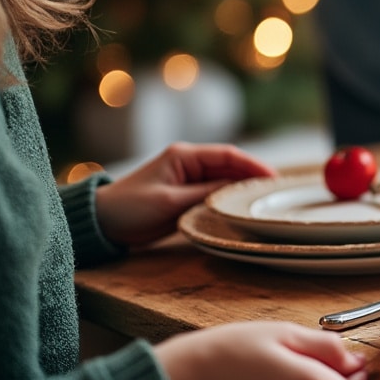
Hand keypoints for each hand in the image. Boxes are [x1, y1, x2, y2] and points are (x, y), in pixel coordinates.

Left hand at [95, 143, 274, 247]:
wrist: (102, 223)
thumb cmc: (130, 208)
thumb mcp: (170, 202)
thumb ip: (205, 194)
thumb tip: (237, 191)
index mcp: (184, 156)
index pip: (228, 155)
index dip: (254, 165)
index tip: (274, 178)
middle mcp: (189, 163)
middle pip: (230, 167)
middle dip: (253, 177)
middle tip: (276, 193)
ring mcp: (188, 179)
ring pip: (225, 181)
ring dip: (243, 189)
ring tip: (266, 201)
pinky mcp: (186, 195)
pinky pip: (215, 194)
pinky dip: (230, 200)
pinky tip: (243, 209)